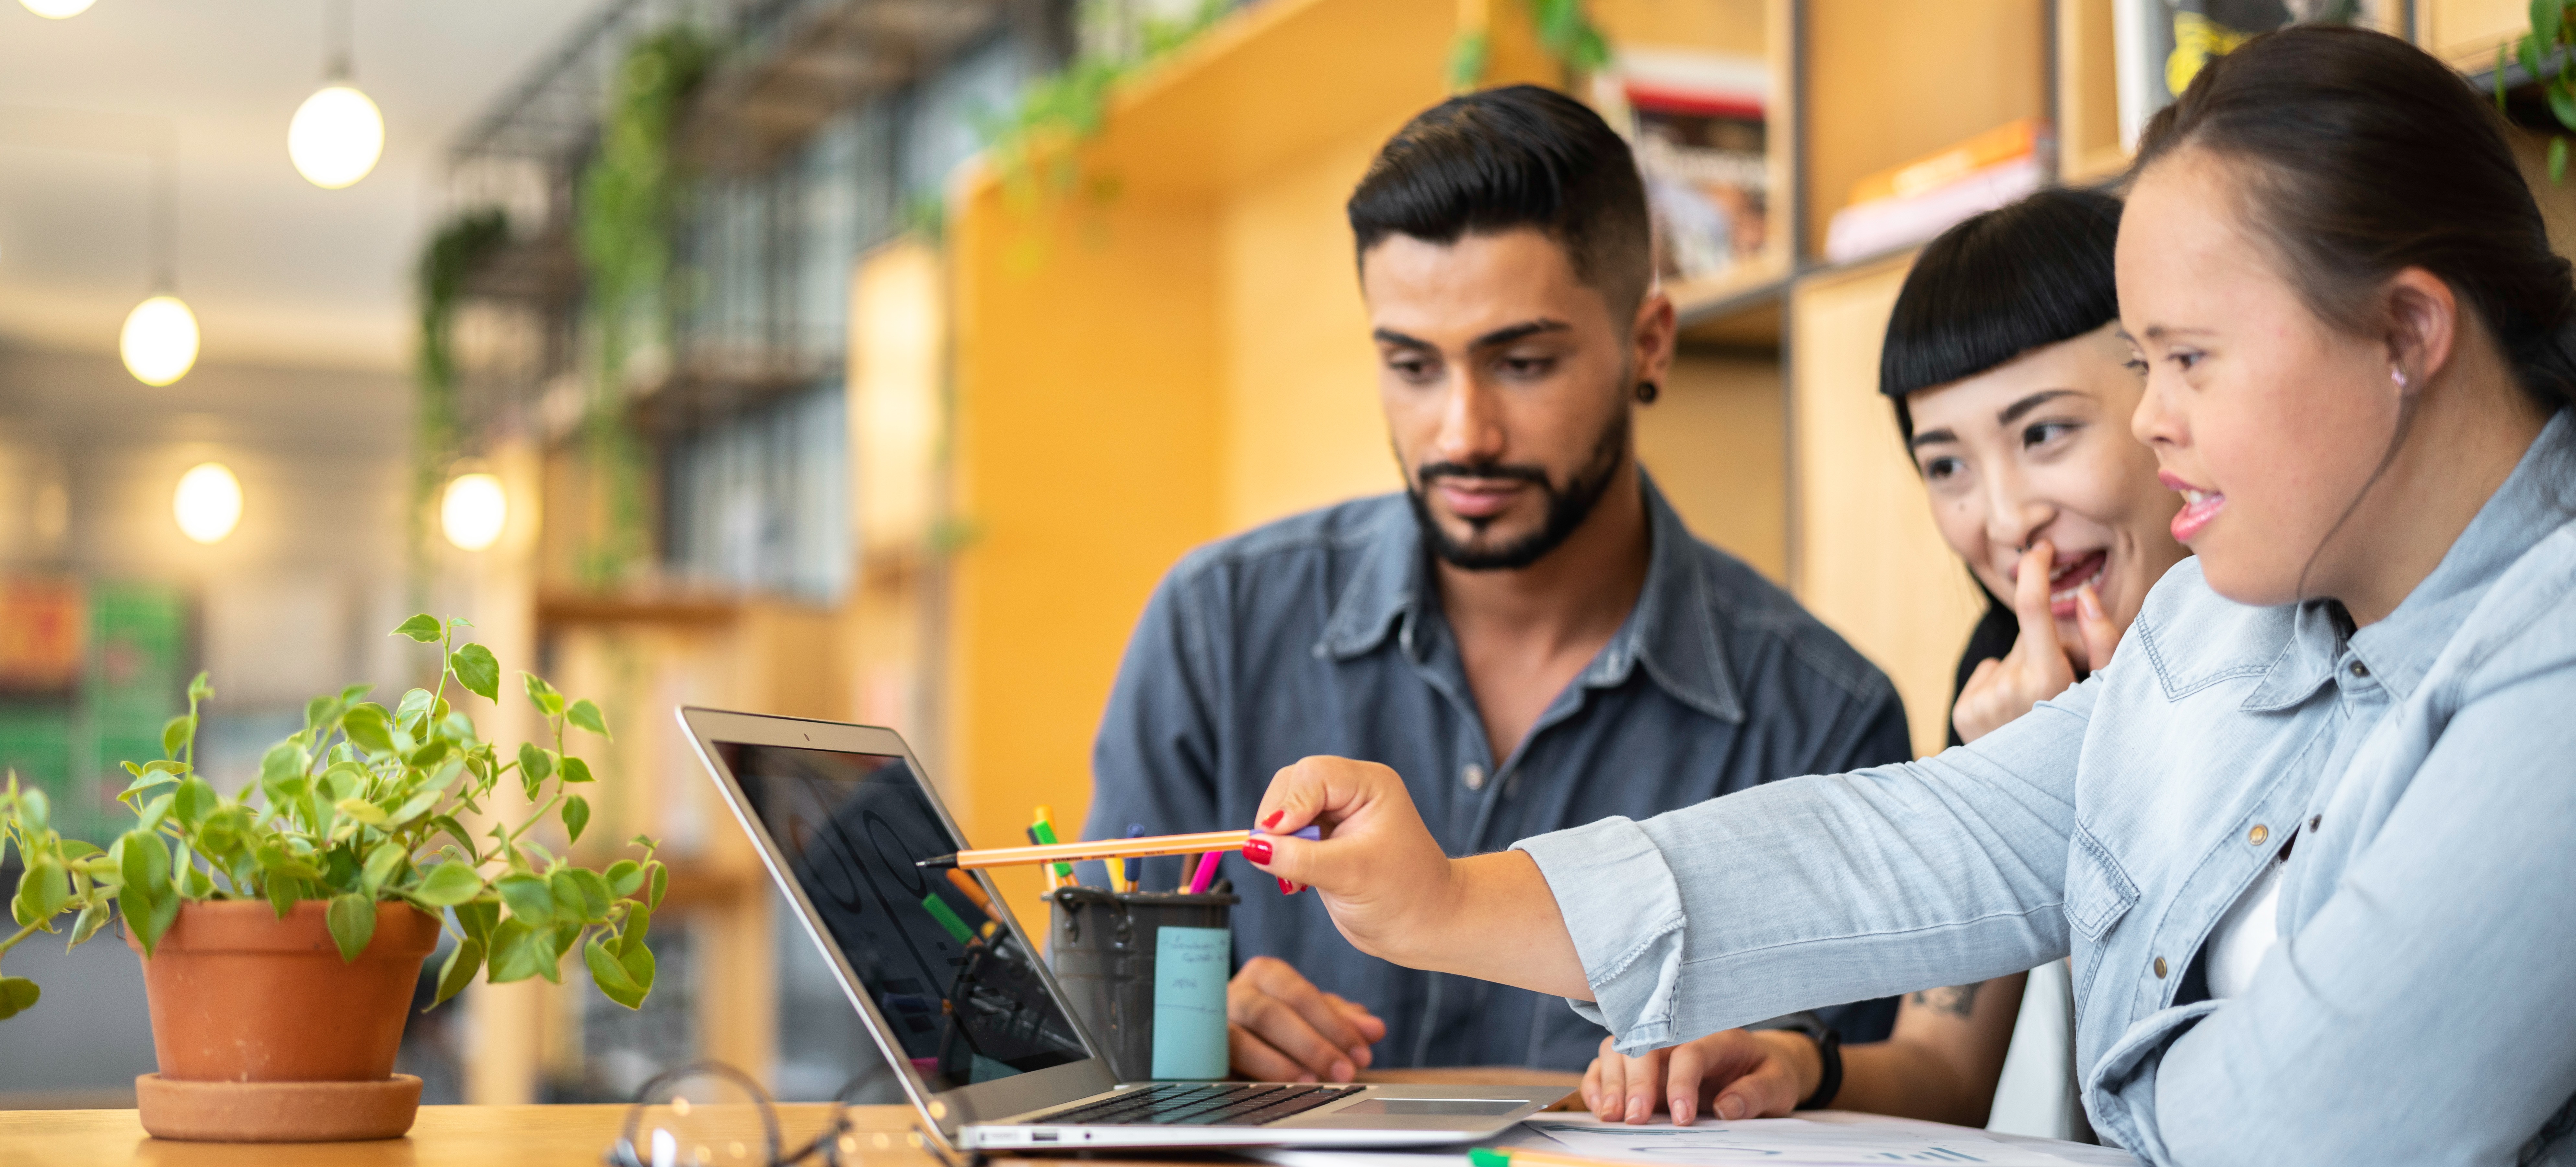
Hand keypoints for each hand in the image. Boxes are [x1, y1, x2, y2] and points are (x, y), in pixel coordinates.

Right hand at [1227, 956, 1386, 1082]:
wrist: (1231, 1040)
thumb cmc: (1282, 1024)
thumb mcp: (1316, 1019)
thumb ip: (1342, 1021)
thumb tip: (1374, 1029)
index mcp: (1265, 974)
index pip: (1299, 994)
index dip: (1333, 1024)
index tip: (1361, 1051)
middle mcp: (1234, 993)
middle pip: (1269, 1014)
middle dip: (1311, 1045)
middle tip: (1345, 1071)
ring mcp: (1211, 1024)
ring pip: (1238, 1041)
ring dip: (1277, 1064)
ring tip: (1310, 1081)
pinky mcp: (1200, 1056)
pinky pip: (1218, 1067)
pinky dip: (1247, 1078)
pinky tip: (1271, 1091)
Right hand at [1246, 756, 1586, 995]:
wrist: (1426, 926)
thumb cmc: (1403, 897)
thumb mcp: (1350, 876)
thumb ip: (1299, 858)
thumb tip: (1252, 846)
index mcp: (1369, 785)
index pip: (1312, 775)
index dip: (1287, 805)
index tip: (1275, 840)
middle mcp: (1352, 791)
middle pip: (1292, 786)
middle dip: (1279, 822)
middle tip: (1281, 861)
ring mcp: (1338, 813)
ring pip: (1284, 809)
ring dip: (1279, 841)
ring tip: (1294, 876)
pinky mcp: (1326, 838)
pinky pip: (1288, 833)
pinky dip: (1283, 854)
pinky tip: (1297, 880)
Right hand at [1580, 1030, 1817, 1125]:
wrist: (1761, 1065)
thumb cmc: (1768, 1073)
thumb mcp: (1777, 1085)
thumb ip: (1754, 1095)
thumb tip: (1725, 1109)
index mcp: (1718, 1036)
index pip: (1690, 1051)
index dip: (1681, 1083)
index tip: (1681, 1118)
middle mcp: (1679, 1035)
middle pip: (1645, 1046)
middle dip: (1636, 1082)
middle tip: (1634, 1118)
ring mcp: (1657, 1048)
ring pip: (1619, 1049)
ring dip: (1610, 1081)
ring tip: (1611, 1114)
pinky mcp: (1642, 1065)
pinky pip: (1608, 1064)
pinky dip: (1598, 1083)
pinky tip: (1599, 1106)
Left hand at [1952, 540, 2121, 742]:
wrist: (2035, 791)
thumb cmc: (2080, 736)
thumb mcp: (2106, 688)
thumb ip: (2102, 640)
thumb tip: (2083, 594)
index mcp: (2047, 682)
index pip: (2033, 608)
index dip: (2034, 571)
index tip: (2038, 549)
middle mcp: (2010, 691)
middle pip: (2026, 638)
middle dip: (2043, 648)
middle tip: (2057, 686)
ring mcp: (1983, 703)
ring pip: (2007, 659)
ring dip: (2022, 671)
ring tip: (2035, 707)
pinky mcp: (1964, 713)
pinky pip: (1987, 674)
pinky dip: (2000, 686)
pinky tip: (2012, 713)